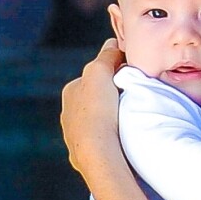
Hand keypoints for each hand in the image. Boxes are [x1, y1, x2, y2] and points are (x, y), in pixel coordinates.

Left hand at [61, 38, 124, 176]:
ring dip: (111, 119)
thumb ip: (107, 54)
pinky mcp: (84, 157)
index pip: (94, 76)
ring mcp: (74, 137)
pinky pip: (101, 142)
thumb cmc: (98, 108)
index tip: (129, 77)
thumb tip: (113, 43)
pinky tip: (122, 139)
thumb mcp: (101, 70)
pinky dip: (111, 138)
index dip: (112, 73)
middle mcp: (68, 113)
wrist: (98, 152)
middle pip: (95, 99)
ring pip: (97, 121)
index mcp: (70, 91)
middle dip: (111, 97)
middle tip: (132, 98)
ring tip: (130, 120)